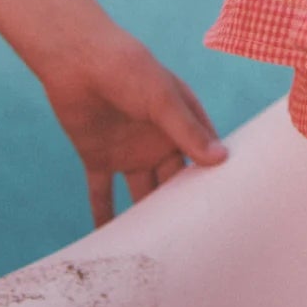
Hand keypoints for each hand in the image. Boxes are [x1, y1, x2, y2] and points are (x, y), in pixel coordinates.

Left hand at [40, 24, 227, 226]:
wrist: (77, 61)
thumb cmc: (128, 67)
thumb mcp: (162, 98)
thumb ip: (188, 130)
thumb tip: (221, 159)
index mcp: (180, 117)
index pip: (203, 151)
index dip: (213, 175)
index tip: (228, 205)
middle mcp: (158, 136)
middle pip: (174, 177)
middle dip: (182, 203)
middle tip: (195, 236)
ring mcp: (129, 149)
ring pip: (143, 190)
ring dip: (147, 214)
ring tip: (157, 246)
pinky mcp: (99, 157)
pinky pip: (103, 193)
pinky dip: (105, 215)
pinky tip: (109, 240)